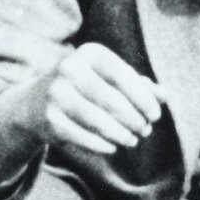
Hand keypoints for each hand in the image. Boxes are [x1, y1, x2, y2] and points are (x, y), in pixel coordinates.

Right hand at [39, 44, 164, 155]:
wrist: (34, 103)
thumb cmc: (85, 87)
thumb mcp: (109, 79)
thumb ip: (139, 85)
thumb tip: (165, 96)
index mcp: (89, 53)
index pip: (125, 77)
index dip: (144, 100)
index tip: (155, 116)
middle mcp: (70, 69)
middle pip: (114, 102)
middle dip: (135, 120)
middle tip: (145, 131)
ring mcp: (57, 95)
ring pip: (101, 122)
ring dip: (123, 135)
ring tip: (133, 140)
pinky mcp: (50, 120)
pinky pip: (85, 138)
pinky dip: (104, 145)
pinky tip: (113, 147)